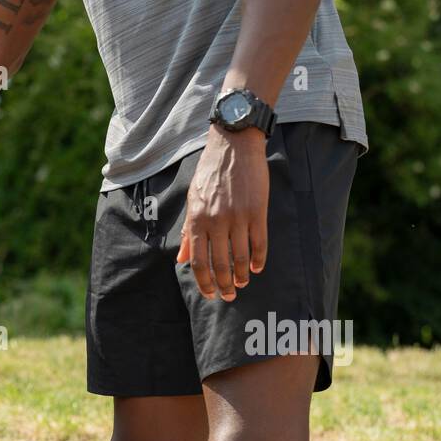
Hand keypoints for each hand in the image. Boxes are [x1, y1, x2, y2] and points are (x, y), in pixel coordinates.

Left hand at [177, 126, 268, 300]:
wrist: (234, 144)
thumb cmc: (210, 173)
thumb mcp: (192, 201)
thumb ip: (188, 232)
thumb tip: (181, 259)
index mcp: (198, 221)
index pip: (198, 262)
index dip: (204, 282)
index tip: (210, 293)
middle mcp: (216, 221)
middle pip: (220, 264)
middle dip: (224, 284)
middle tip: (228, 296)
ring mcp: (238, 217)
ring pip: (241, 257)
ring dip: (242, 275)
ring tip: (242, 283)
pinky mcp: (258, 210)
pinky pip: (259, 242)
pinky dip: (259, 259)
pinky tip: (257, 268)